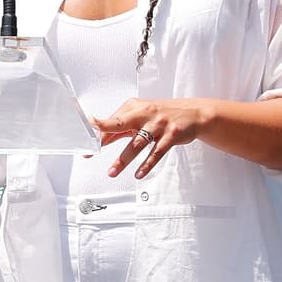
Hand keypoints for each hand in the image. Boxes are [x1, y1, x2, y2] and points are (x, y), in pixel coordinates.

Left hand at [93, 98, 211, 178]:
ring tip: (112, 172)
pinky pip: (156, 153)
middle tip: (93, 149)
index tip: (87, 137)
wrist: (193, 113)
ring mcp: (159, 125)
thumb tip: (101, 137)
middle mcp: (145, 114)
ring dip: (123, 160)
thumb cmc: (162, 114)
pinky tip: (138, 174)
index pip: (113, 120)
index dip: (99, 129)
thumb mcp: (141, 115)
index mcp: (135, 107)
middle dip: (106, 136)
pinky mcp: (171, 136)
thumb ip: (122, 127)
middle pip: (121, 124)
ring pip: (137, 144)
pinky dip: (146, 165)